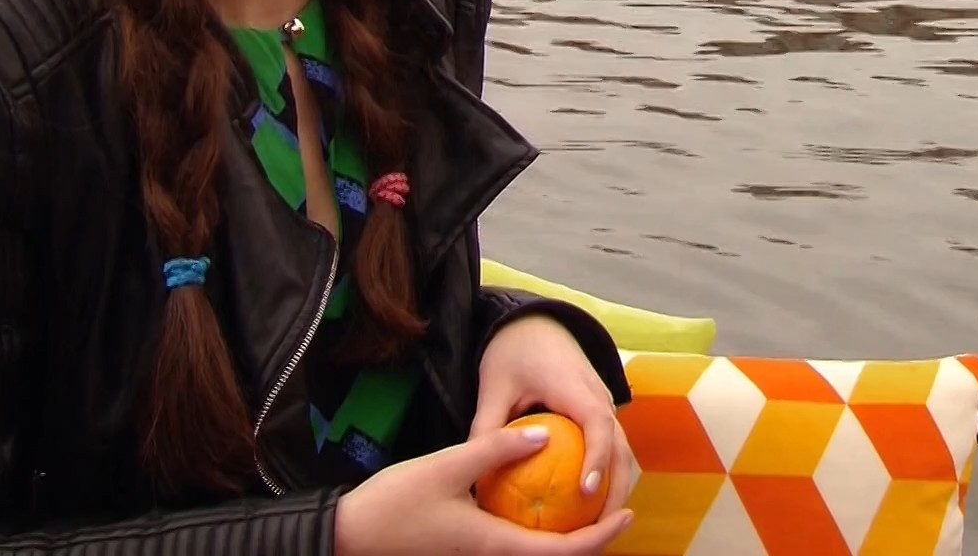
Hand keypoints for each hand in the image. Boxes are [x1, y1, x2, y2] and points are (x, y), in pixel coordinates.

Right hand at [332, 423, 634, 555]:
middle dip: (592, 539)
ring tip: (589, 502)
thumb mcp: (448, 464)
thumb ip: (497, 449)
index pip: (562, 552)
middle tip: (617, 506)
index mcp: (494, 545)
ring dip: (567, 536)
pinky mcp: (467, 548)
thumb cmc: (395, 502)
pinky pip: (515, 541)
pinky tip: (541, 497)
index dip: (600, 538)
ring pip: (536, 552)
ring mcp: (479, 555)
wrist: (349, 534)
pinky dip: (538, 527)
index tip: (627, 516)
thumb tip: (544, 434)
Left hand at [472, 314, 633, 522]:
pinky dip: (609, 472)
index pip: (596, 423)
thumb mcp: (493, 386)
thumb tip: (474, 478)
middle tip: (601, 526)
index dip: (596, 457)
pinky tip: (591, 502)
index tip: (586, 491)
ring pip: (622, 448)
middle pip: (620, 444)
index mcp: (574, 386)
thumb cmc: (512, 352)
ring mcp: (604, 402)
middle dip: (616, 487)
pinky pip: (612, 444)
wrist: (536, 323)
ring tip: (601, 523)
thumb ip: (486, 428)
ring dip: (617, 484)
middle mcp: (598, 394)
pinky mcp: (601, 410)